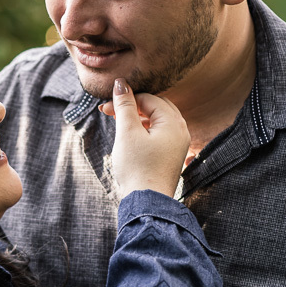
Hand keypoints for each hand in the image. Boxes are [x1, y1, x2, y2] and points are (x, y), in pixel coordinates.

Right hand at [98, 78, 189, 197]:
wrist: (147, 202)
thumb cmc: (137, 167)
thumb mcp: (127, 133)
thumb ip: (125, 106)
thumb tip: (121, 83)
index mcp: (174, 122)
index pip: (148, 99)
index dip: (125, 100)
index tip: (104, 108)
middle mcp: (181, 130)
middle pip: (155, 107)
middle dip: (132, 107)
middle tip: (110, 113)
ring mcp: (178, 144)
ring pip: (157, 120)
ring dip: (137, 119)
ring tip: (118, 125)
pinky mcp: (172, 155)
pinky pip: (159, 134)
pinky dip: (144, 131)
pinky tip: (130, 138)